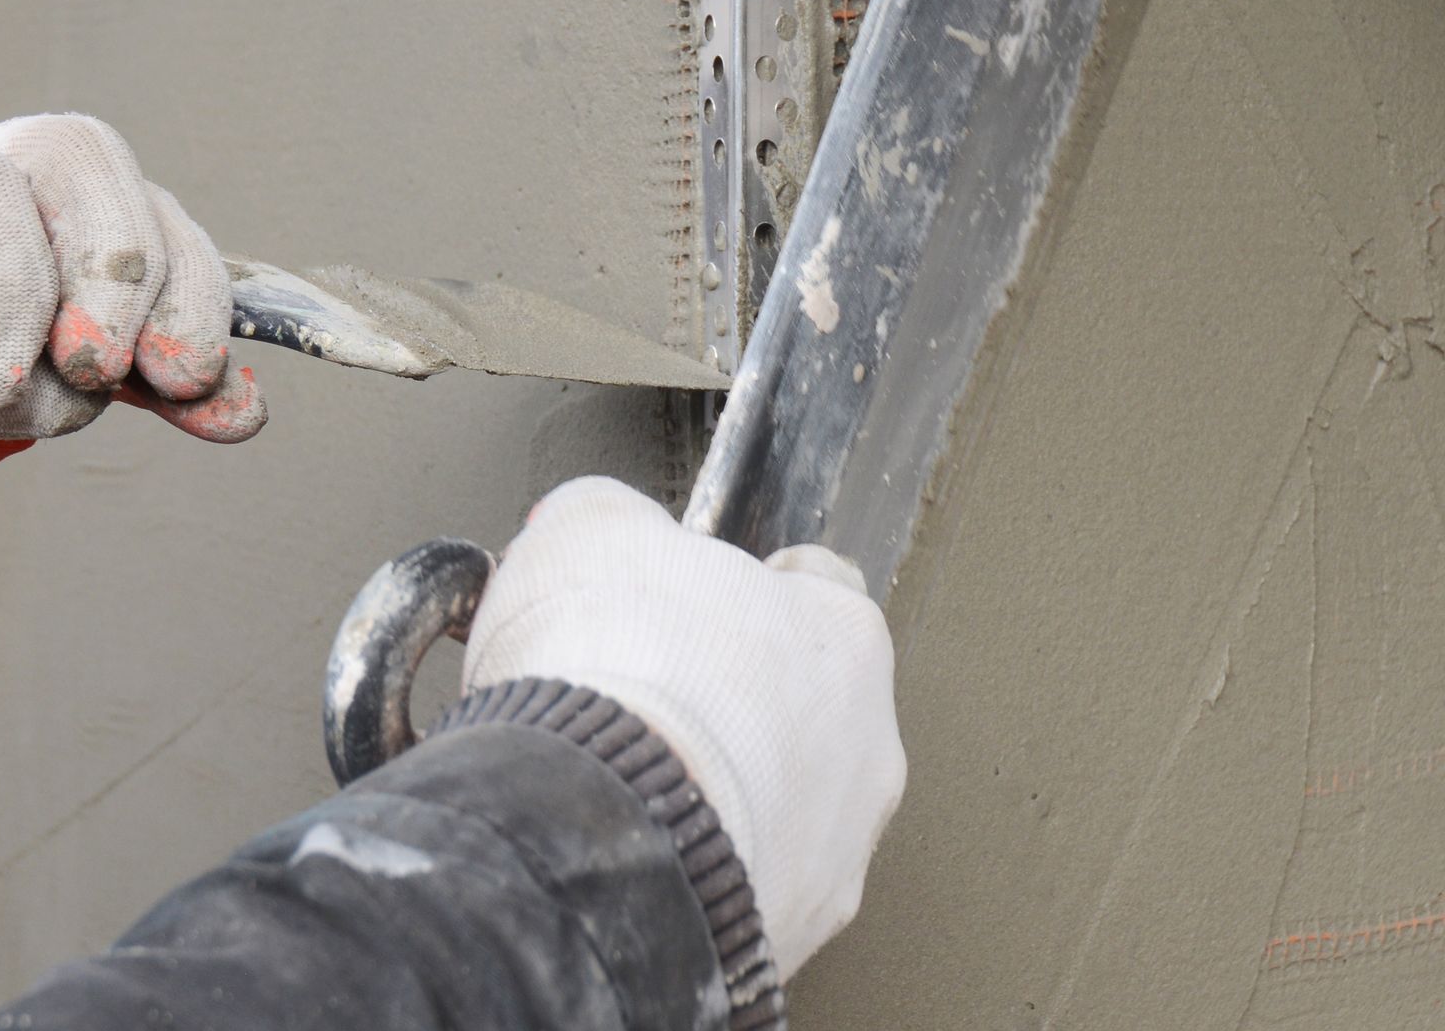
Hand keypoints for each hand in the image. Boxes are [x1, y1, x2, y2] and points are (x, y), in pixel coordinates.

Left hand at [0, 112, 265, 549]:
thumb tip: (54, 388)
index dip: (5, 278)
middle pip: (79, 168)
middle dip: (115, 272)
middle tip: (101, 372)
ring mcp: (15, 233)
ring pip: (140, 220)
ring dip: (181, 307)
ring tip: (185, 392)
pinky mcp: (58, 307)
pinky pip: (154, 307)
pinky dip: (202, 354)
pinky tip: (230, 413)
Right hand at [461, 477, 904, 977]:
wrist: (599, 823)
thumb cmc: (616, 668)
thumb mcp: (588, 531)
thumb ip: (608, 518)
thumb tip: (596, 521)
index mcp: (840, 634)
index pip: (818, 588)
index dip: (744, 585)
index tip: (692, 592)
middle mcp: (863, 748)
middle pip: (801, 704)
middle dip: (725, 697)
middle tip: (635, 690)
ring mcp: (830, 852)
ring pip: (775, 806)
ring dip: (712, 790)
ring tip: (620, 781)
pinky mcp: (778, 933)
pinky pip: (733, 884)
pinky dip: (685, 864)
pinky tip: (624, 844)